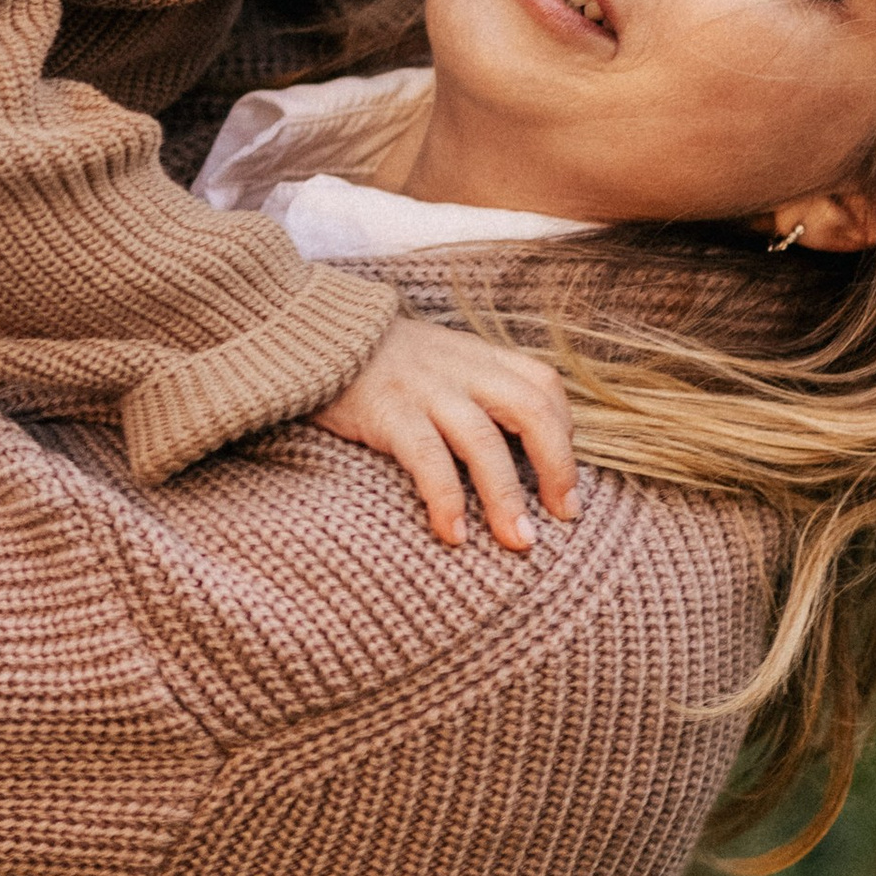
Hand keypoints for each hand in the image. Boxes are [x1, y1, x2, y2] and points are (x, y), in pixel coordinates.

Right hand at [313, 315, 579, 552]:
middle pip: (530, 410)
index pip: (543, 386)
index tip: (563, 483)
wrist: (311, 334)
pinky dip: (446, 498)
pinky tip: (453, 535)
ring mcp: (425, 388)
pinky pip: (427, 457)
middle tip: (561, 516)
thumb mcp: (439, 360)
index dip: (564, 434)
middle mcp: (460, 369)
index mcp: (477, 356)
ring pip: (483, 441)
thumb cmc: (380, 363)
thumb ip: (476, 389)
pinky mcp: (387, 411)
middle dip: (556, 466)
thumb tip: (519, 449)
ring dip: (506, 496)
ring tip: (518, 540)